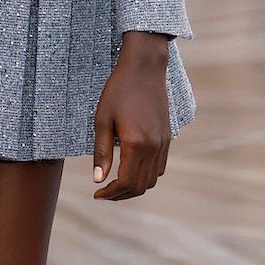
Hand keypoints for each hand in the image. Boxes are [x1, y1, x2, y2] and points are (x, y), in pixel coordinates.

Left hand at [91, 32, 172, 199]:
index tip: (96, 193)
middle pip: (140, 186)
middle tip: (104, 193)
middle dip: (121, 195)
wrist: (144, 69)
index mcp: (135, 144)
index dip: (110, 194)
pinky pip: (159, 167)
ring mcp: (163, 143)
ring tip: (115, 184)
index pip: (125, 182)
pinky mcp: (167, 138)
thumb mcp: (102, 120)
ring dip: (134, 187)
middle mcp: (153, 147)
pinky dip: (146, 176)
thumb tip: (98, 180)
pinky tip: (131, 169)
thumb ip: (101, 152)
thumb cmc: (118, 91)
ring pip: (152, 180)